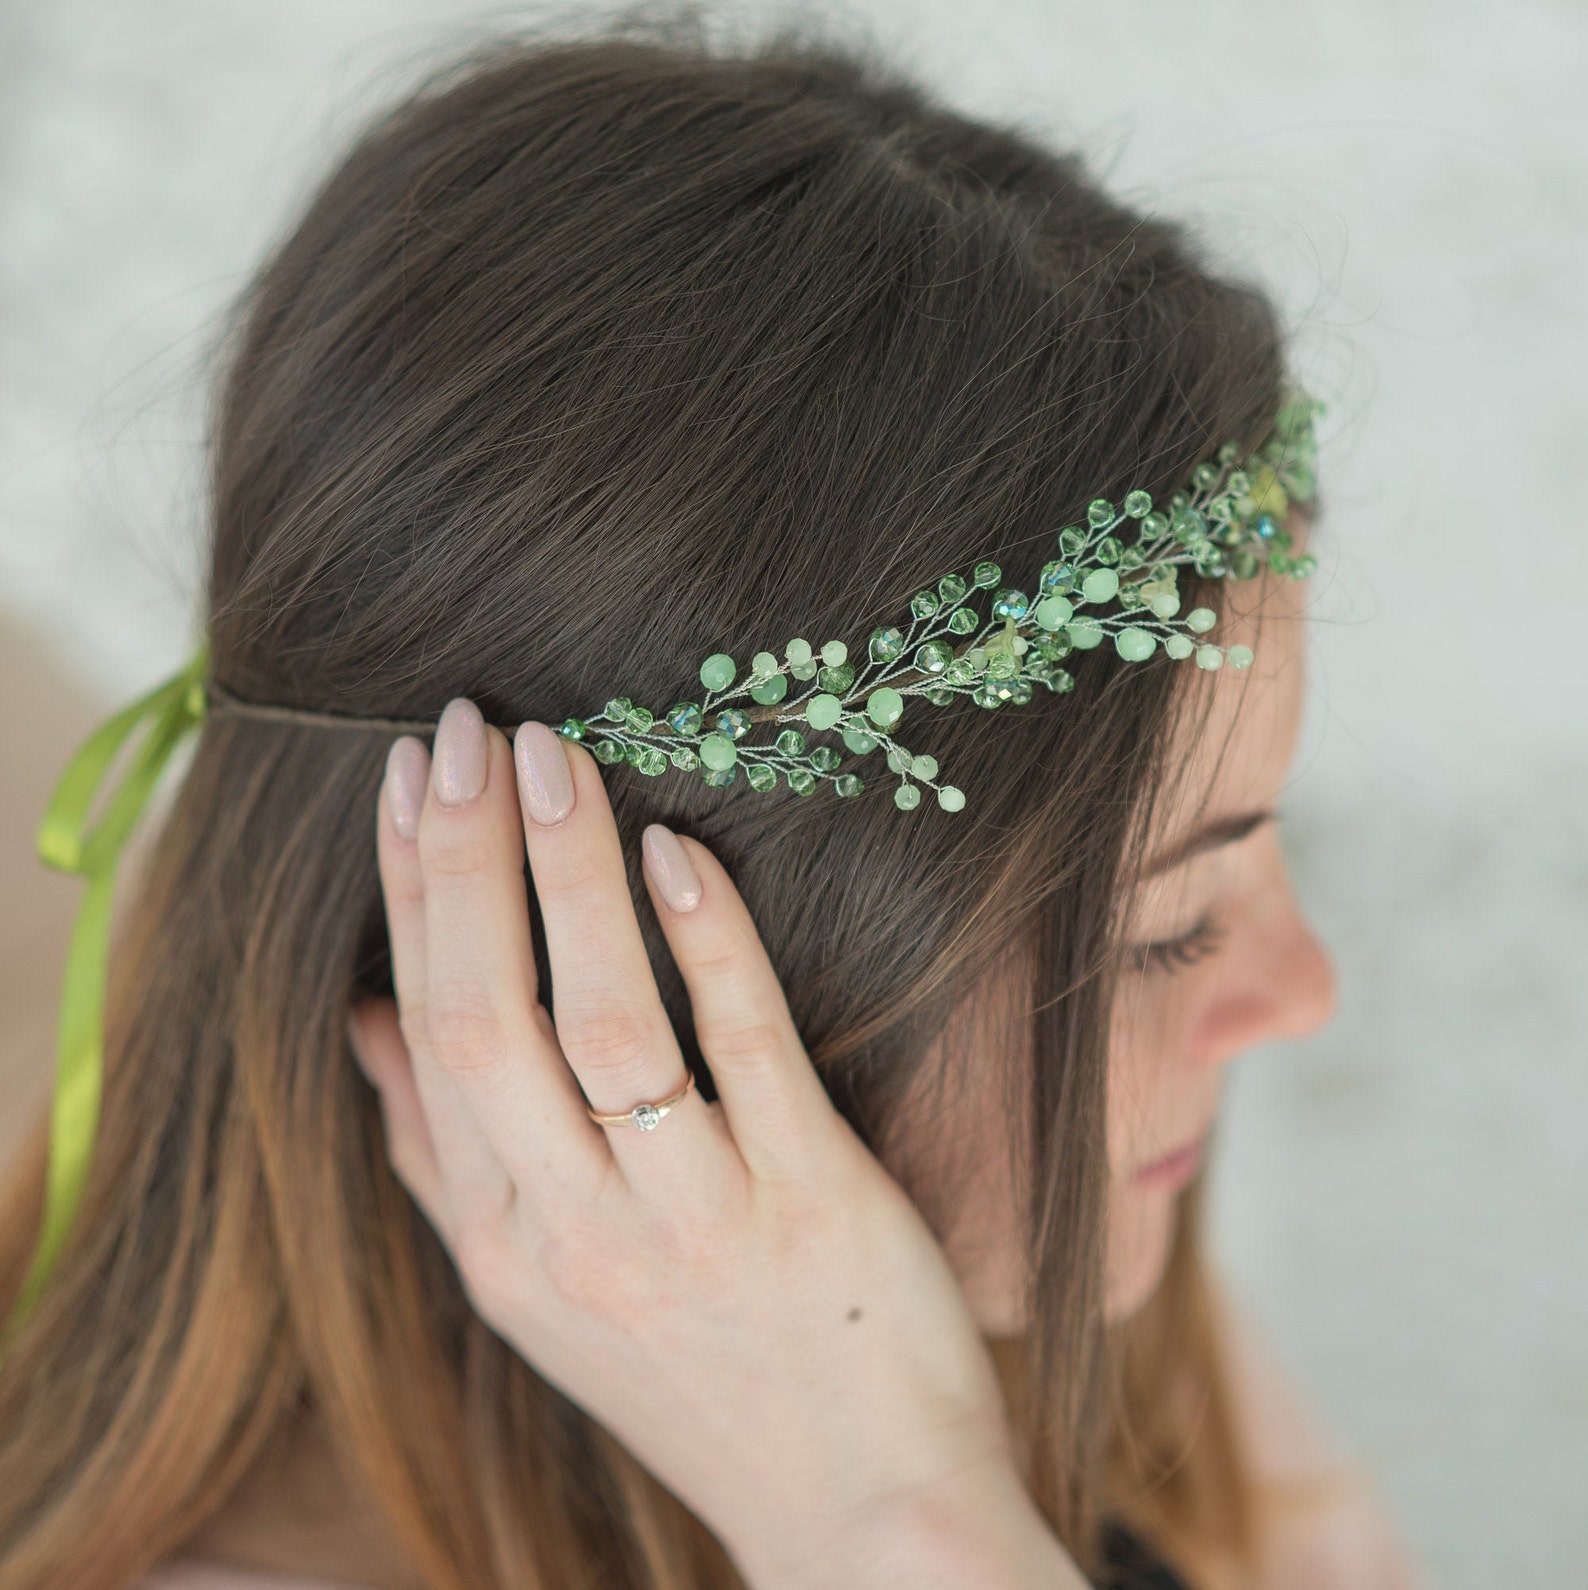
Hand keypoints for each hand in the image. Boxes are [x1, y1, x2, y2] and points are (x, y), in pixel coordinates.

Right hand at [347, 698, 1032, 1587]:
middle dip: (464, 858)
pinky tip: (677, 849)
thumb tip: (366, 1027)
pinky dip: (707, 941)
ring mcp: (694, 1216)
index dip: (411, 893)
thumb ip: (447, 1162)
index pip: (430, 1033)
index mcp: (503, 1242)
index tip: (407, 776)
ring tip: (553, 752)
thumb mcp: (538, 1294)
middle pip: (488, 1017)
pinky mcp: (811, 1200)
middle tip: (461, 724)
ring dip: (568, 876)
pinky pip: (748, 1050)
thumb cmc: (695, 1379)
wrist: (858, 1507)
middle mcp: (577, 1231)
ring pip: (604, 1022)